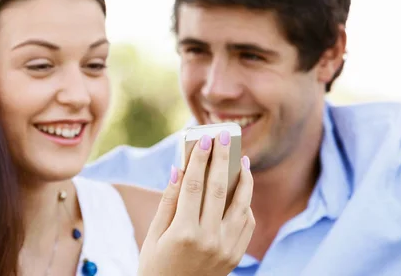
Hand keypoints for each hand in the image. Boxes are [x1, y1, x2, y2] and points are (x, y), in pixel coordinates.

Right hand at [138, 131, 254, 275]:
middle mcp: (208, 240)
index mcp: (183, 232)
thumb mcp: (153, 235)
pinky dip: (246, 205)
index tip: (203, 139)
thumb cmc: (156, 265)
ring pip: (241, 205)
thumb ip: (168, 201)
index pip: (194, 186)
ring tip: (243, 160)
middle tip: (224, 136)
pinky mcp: (235, 257)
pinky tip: (241, 191)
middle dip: (222, 158)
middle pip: (219, 189)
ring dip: (243, 179)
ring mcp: (225, 249)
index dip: (199, 159)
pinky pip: (247, 224)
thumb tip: (178, 169)